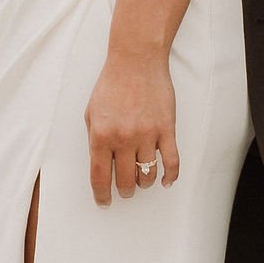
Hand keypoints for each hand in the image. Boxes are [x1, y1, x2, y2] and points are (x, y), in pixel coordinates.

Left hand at [85, 46, 178, 204]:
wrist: (136, 61)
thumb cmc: (112, 84)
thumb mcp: (91, 112)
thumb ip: (94, 140)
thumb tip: (100, 164)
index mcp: (101, 135)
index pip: (100, 176)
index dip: (101, 194)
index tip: (104, 202)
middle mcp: (123, 138)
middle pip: (126, 180)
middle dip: (124, 190)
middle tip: (125, 190)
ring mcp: (147, 134)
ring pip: (148, 174)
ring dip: (144, 183)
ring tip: (142, 181)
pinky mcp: (166, 129)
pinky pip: (172, 161)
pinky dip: (170, 176)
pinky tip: (166, 180)